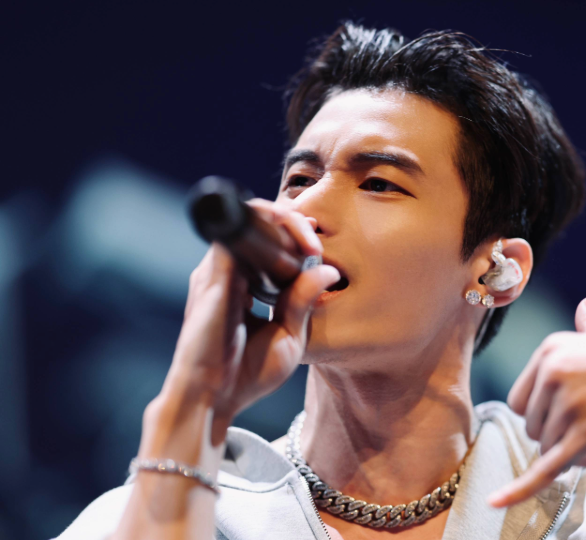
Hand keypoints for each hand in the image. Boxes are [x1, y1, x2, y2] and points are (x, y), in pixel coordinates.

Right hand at [160, 199, 340, 442]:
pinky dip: (266, 232)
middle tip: (317, 243)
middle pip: (258, 225)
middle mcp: (227, 273)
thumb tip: (329, 271)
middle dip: (292, 224)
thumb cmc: (248, 374)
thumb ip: (303, 301)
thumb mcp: (289, 336)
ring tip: (311, 245)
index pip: (266, 243)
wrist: (214, 399)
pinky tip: (294, 250)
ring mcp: (217, 272)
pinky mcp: (212, 278)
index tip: (318, 248)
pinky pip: (237, 236)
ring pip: (249, 222)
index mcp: (243, 286)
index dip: (293, 234)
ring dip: (284, 224)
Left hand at [490, 297, 585, 506]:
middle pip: (531, 425)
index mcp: (552, 349)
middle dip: (558, 435)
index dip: (544, 413)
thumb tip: (584, 308)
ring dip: (574, 453)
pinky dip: (521, 488)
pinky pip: (547, 468)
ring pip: (546, 448)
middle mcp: (554, 372)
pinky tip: (496, 502)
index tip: (572, 414)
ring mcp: (569, 404)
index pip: (521, 398)